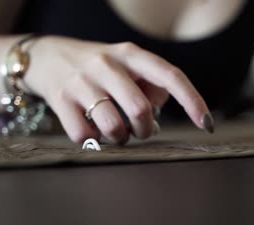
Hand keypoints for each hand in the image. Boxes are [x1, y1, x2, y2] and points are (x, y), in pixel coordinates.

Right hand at [25, 36, 212, 143]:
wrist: (47, 57)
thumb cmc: (98, 69)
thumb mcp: (127, 66)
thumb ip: (150, 87)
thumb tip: (156, 117)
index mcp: (131, 55)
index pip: (170, 76)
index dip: (192, 101)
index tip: (206, 125)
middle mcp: (107, 64)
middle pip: (140, 109)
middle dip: (145, 129)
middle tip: (140, 130)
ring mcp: (82, 81)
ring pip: (113, 126)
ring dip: (120, 138)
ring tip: (116, 131)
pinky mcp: (60, 99)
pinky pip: (84, 135)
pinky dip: (93, 141)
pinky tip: (92, 129)